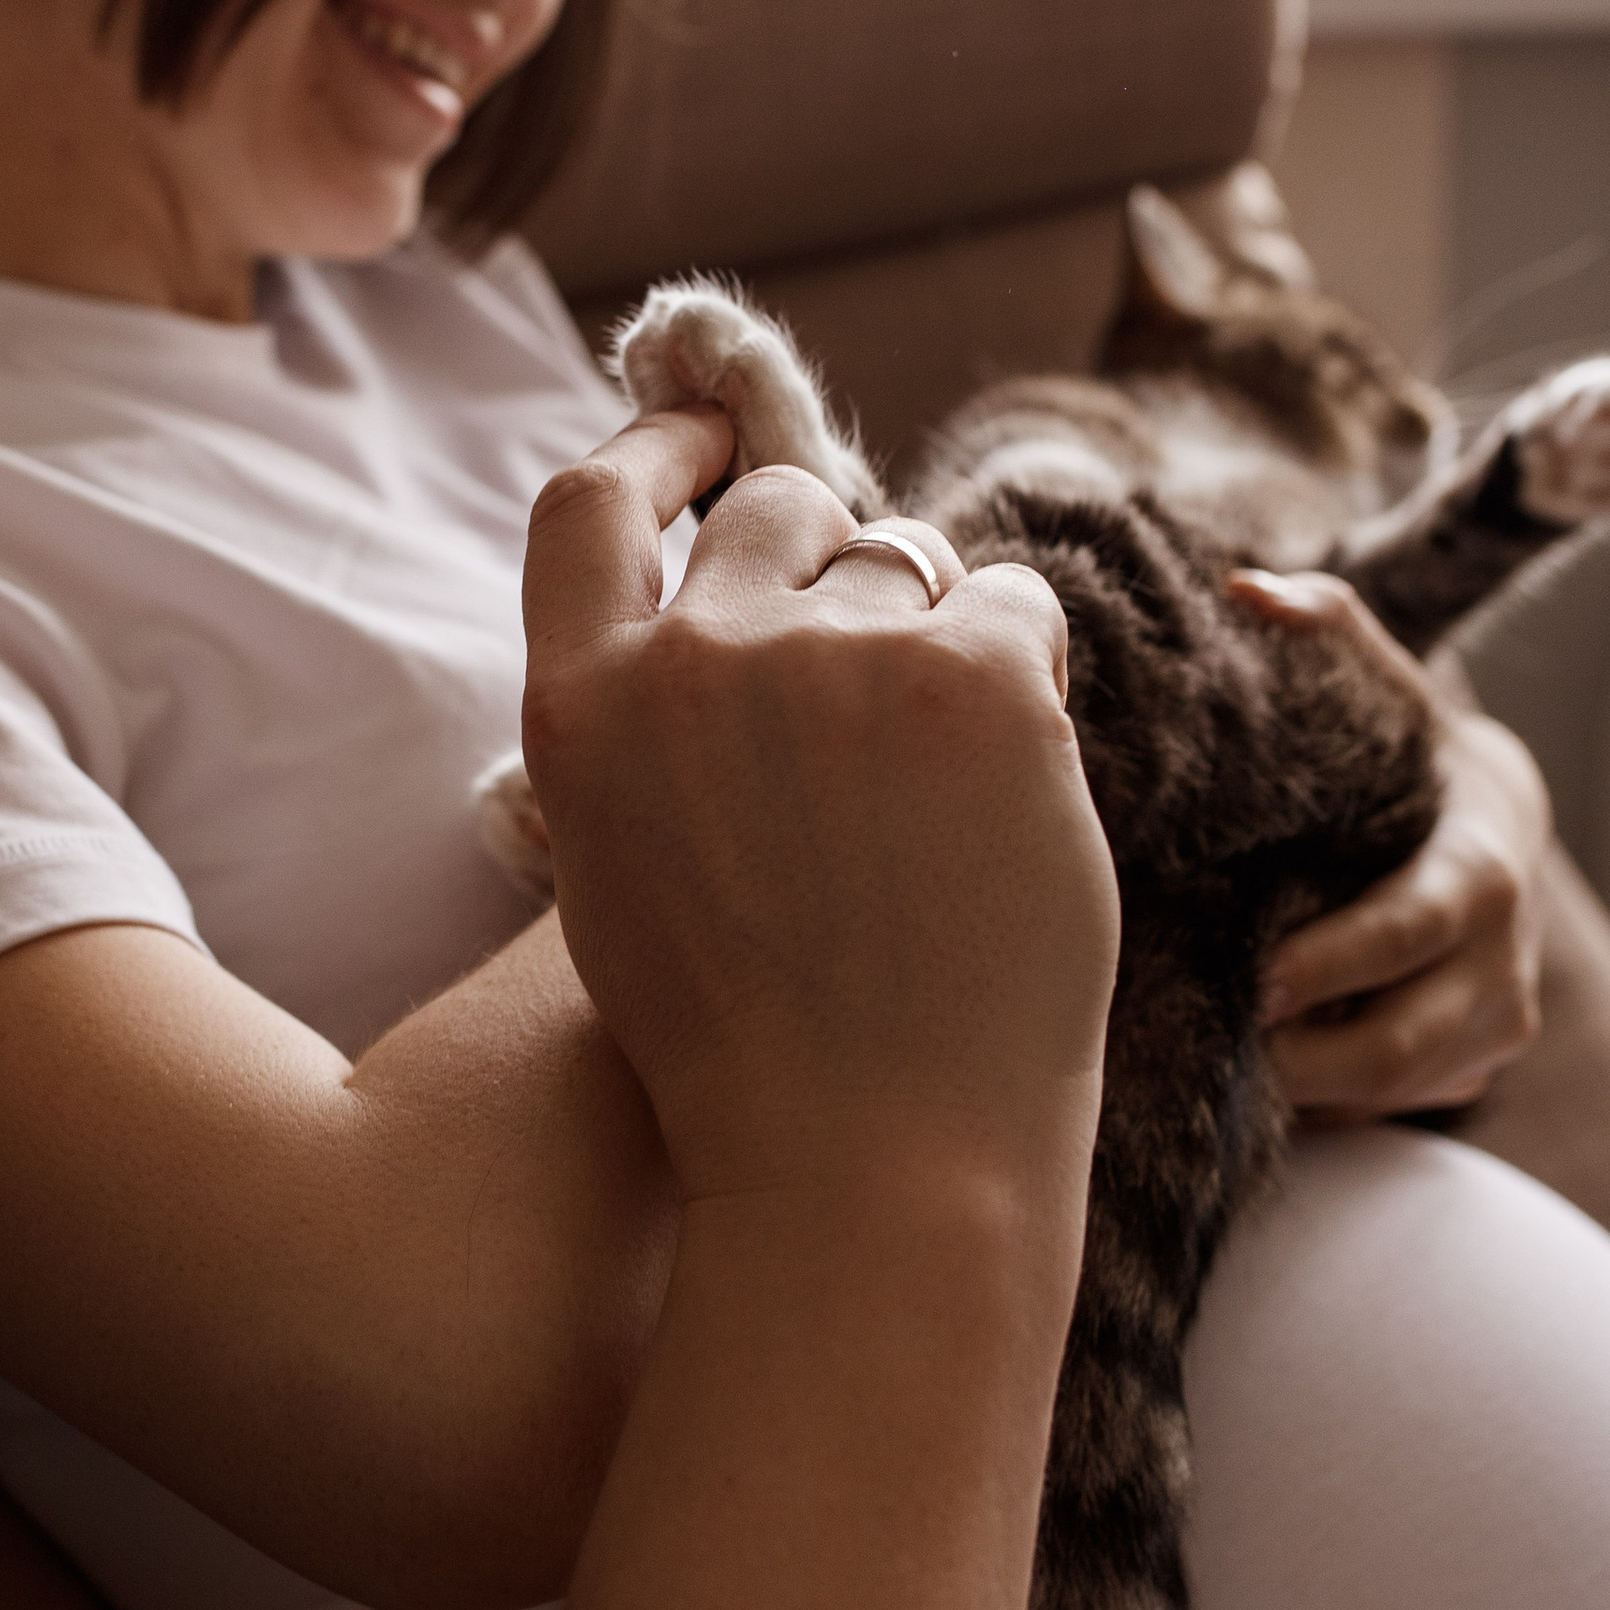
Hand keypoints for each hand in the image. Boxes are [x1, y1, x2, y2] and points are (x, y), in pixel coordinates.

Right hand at [521, 407, 1117, 1206]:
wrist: (871, 1169)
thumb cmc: (750, 1055)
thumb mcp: (621, 874)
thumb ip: (643, 728)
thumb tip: (716, 607)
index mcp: (582, 706)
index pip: (589, 503)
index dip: (657, 449)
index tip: (710, 440)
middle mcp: (695, 657)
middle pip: (780, 509)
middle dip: (837, 567)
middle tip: (880, 699)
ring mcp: (837, 658)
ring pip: (908, 556)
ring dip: (935, 636)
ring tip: (940, 797)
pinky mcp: (976, 678)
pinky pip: (1017, 608)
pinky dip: (1027, 683)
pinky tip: (1013, 793)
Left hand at [1230, 572, 1549, 1114]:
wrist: (1489, 820)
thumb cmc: (1406, 746)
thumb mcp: (1381, 680)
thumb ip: (1324, 623)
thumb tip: (1248, 590)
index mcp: (1480, 868)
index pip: (1412, 928)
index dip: (1333, 961)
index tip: (1255, 977)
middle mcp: (1501, 963)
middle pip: (1399, 1043)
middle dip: (1300, 1052)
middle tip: (1206, 1038)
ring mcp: (1491, 1030)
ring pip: (1388, 1091)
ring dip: (1300, 1085)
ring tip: (1212, 1059)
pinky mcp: (1467, 1073)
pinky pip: (1384, 1111)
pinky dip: (1320, 1101)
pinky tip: (1251, 1070)